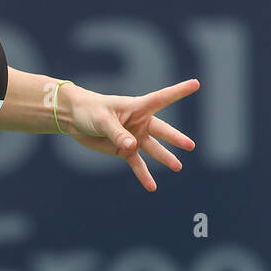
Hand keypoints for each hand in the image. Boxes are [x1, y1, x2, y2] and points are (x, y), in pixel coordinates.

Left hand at [64, 79, 199, 191]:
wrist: (75, 119)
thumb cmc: (90, 111)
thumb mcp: (103, 120)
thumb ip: (118, 133)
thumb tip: (133, 147)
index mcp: (137, 107)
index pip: (162, 98)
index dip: (179, 91)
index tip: (196, 83)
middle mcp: (140, 122)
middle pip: (161, 130)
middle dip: (175, 138)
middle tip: (190, 145)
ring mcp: (134, 137)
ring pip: (153, 149)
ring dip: (165, 158)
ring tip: (177, 167)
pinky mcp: (124, 150)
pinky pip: (137, 164)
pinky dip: (144, 175)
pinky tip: (152, 186)